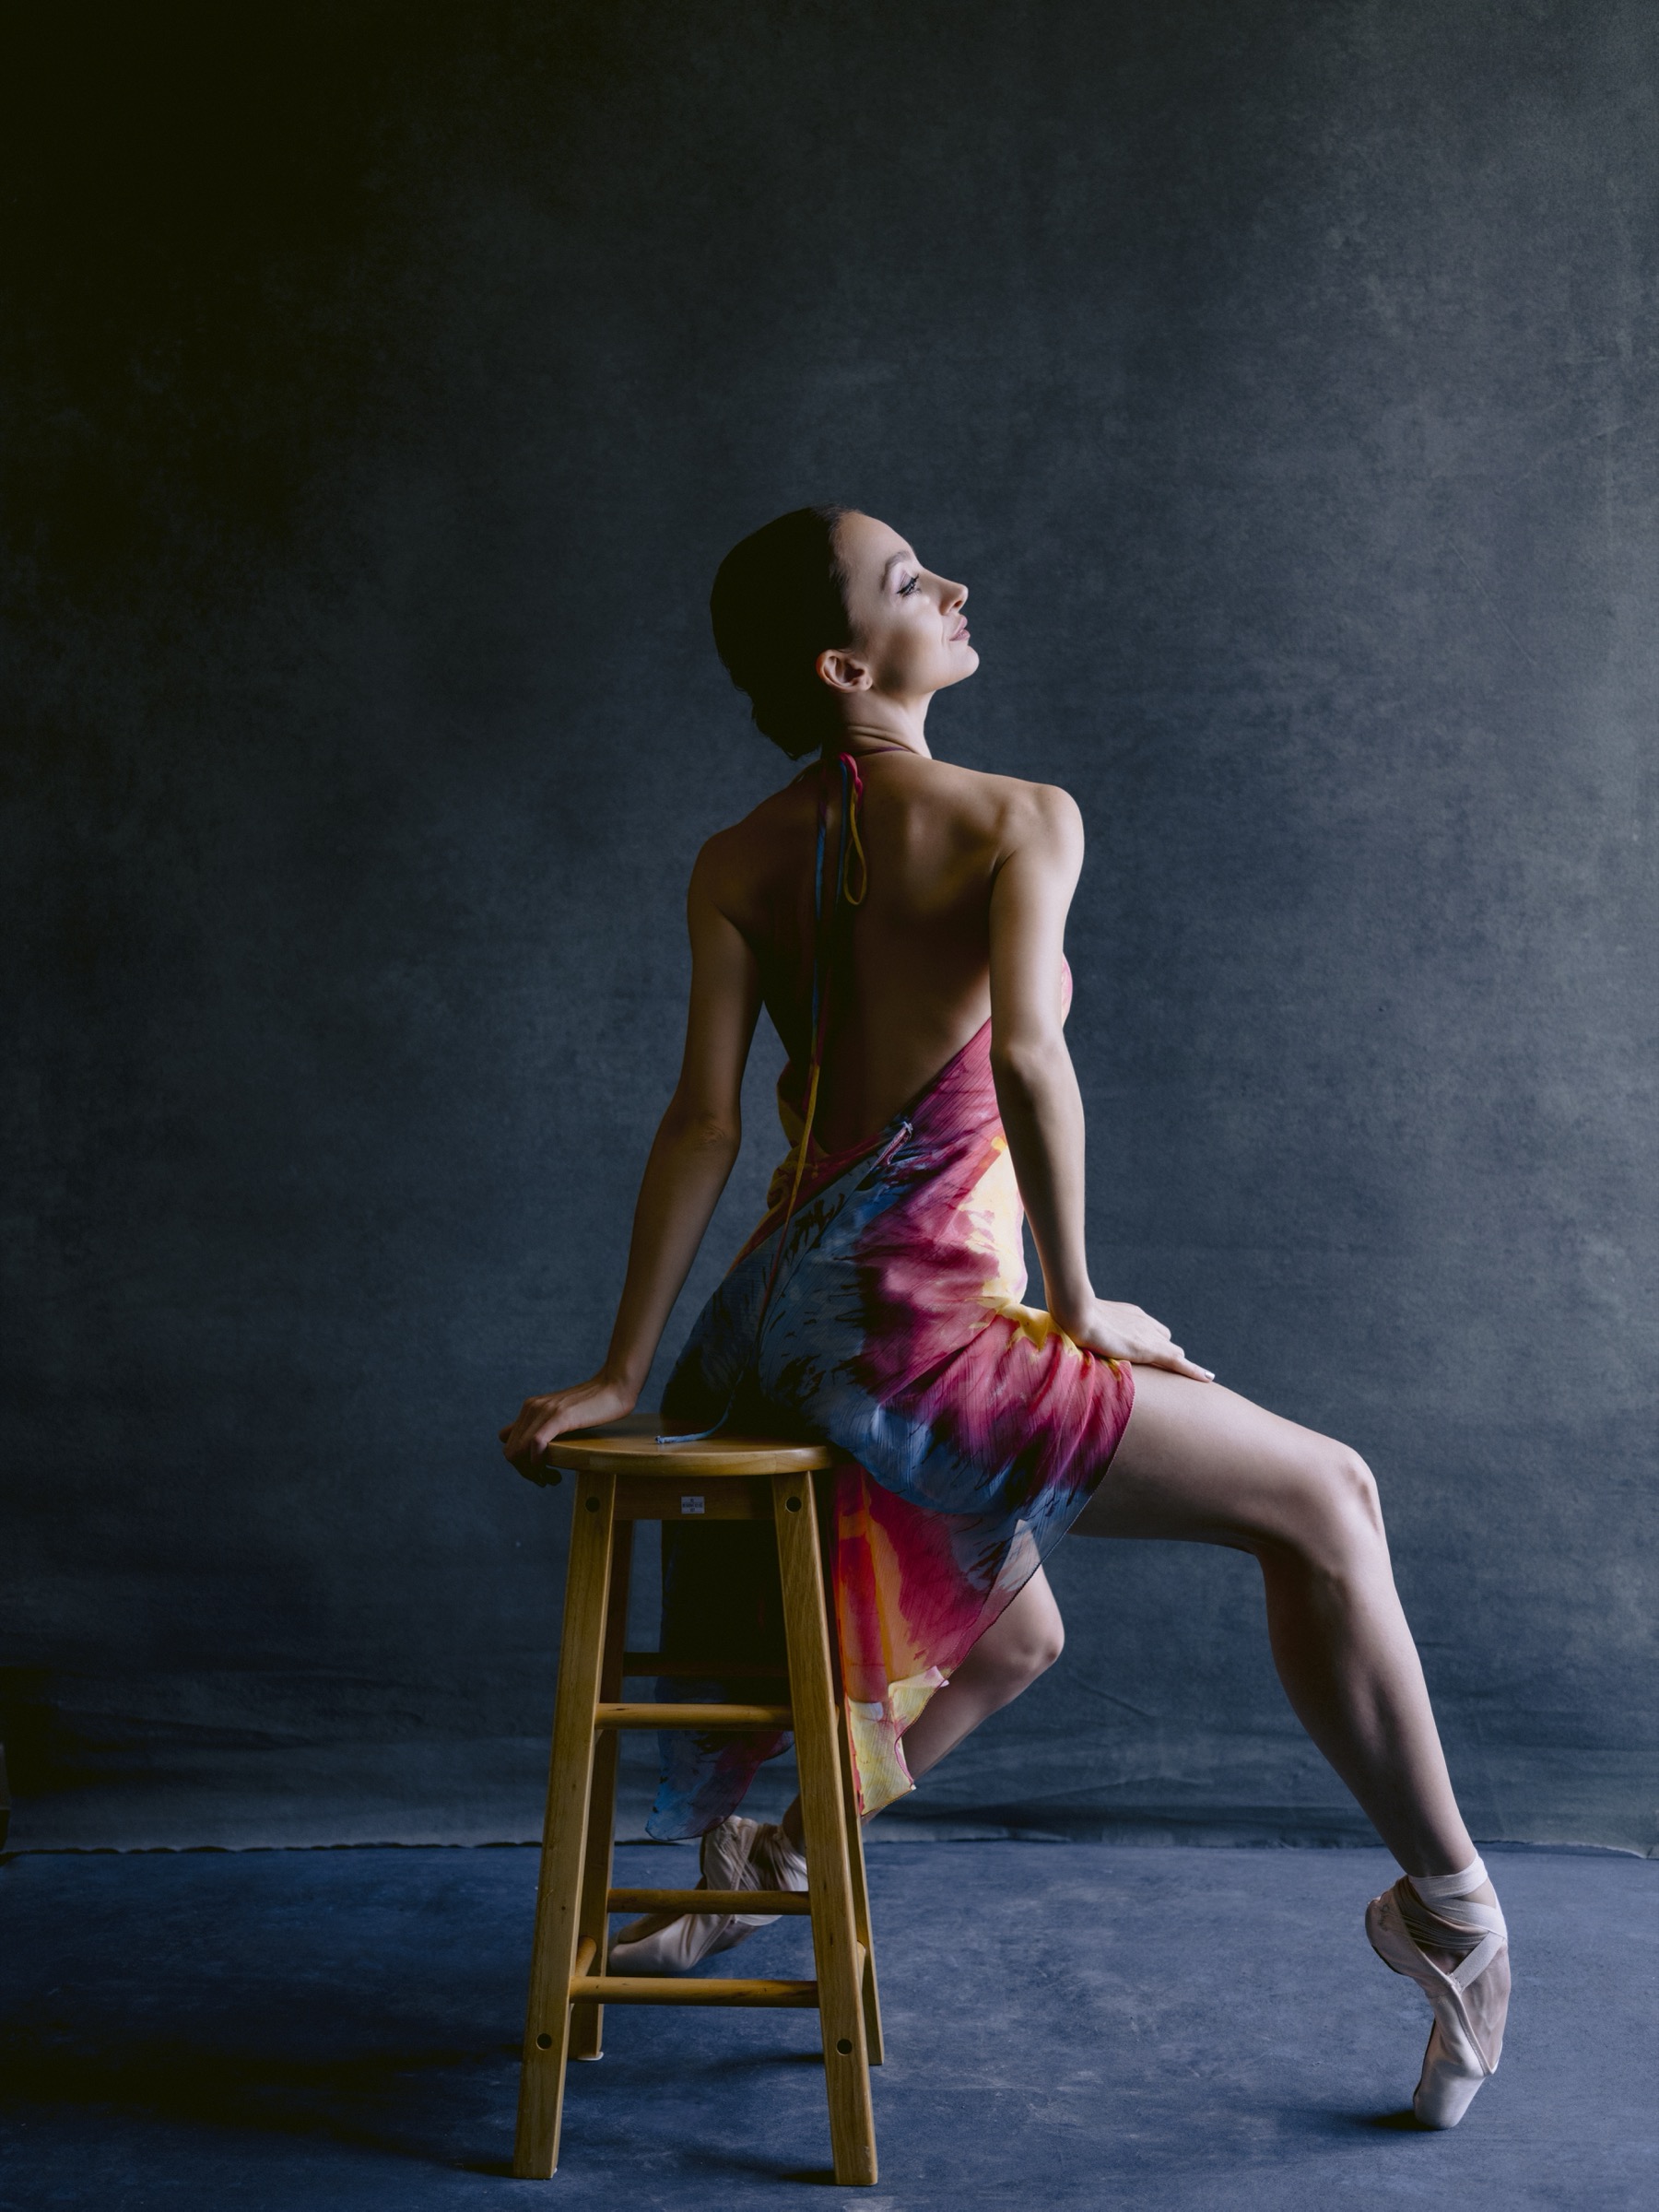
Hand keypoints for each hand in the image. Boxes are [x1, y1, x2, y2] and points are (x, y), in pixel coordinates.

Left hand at [499, 1371, 638, 1480]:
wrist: (615, 1386)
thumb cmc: (594, 1404)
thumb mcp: (562, 1414)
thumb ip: (545, 1424)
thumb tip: (533, 1444)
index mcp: (530, 1408)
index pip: (507, 1443)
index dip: (520, 1462)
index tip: (542, 1472)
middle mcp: (531, 1408)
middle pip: (510, 1452)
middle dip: (526, 1472)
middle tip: (548, 1480)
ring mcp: (544, 1411)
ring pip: (517, 1451)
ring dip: (532, 1472)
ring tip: (553, 1479)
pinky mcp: (559, 1416)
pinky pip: (536, 1443)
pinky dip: (537, 1460)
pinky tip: (551, 1469)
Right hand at [1058, 1298, 1213, 1380]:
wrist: (1075, 1312)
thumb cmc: (1070, 1317)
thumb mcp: (1080, 1323)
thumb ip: (1085, 1329)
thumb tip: (1071, 1334)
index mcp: (1129, 1315)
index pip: (1149, 1329)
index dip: (1151, 1342)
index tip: (1150, 1350)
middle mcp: (1144, 1322)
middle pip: (1164, 1340)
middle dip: (1164, 1353)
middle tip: (1165, 1370)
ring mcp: (1149, 1335)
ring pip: (1173, 1352)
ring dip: (1176, 1363)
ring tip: (1190, 1378)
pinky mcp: (1151, 1350)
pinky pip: (1179, 1363)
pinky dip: (1194, 1371)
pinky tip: (1208, 1379)